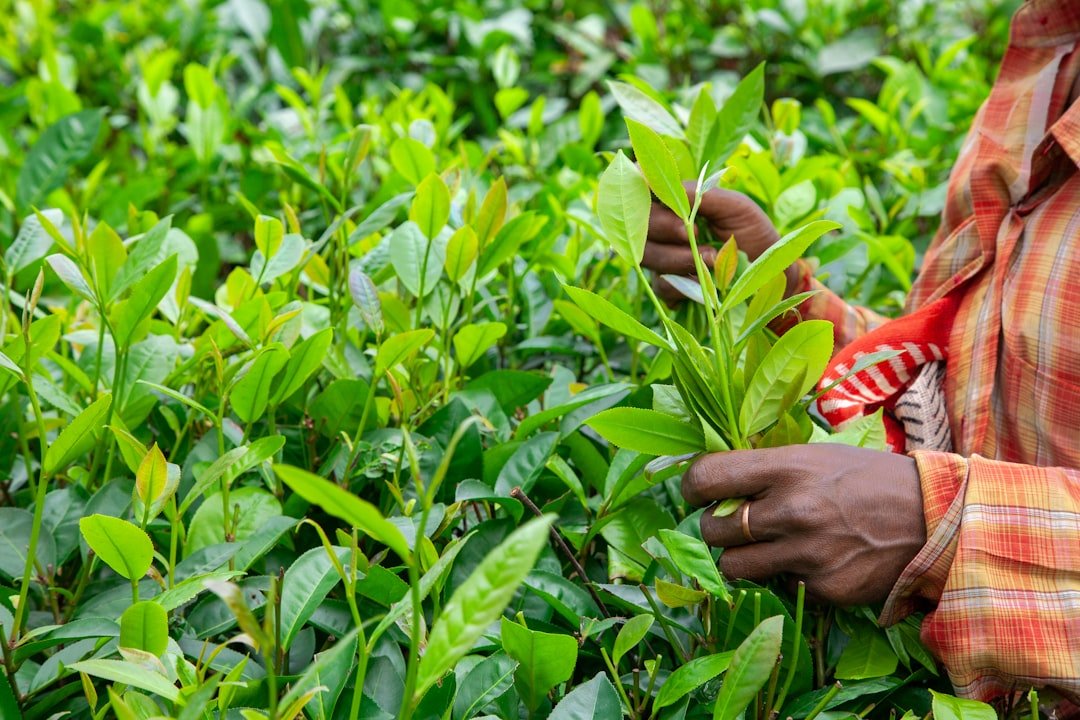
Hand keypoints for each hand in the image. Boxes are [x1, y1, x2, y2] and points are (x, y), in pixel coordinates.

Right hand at [645, 186, 797, 301]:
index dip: (638, 189)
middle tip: (694, 233)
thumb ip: (698, 194)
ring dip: (678, 257)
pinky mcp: (671, 288)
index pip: (642, 191)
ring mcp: (663, 259)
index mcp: (676, 203)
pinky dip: (684, 284)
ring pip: (647, 255)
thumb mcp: (734, 206)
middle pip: (639, 225)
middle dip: (665, 228)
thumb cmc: (753, 233)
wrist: (772, 275)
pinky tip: (707, 282)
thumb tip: (655, 178)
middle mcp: (663, 230)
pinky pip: (661, 286)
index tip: (655, 194)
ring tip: (711, 258)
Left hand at [682, 445, 925, 605]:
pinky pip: (777, 586)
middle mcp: (791, 510)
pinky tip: (813, 560)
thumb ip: (766, 470)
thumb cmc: (867, 479)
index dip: (692, 488)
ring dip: (742, 558)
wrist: (933, 517)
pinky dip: (786, 576)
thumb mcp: (815, 456)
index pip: (707, 477)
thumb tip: (714, 483)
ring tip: (767, 545)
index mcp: (786, 468)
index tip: (696, 494)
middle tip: (736, 524)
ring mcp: (805, 553)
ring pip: (732, 567)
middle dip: (717, 528)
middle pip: (711, 529)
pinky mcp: (822, 588)